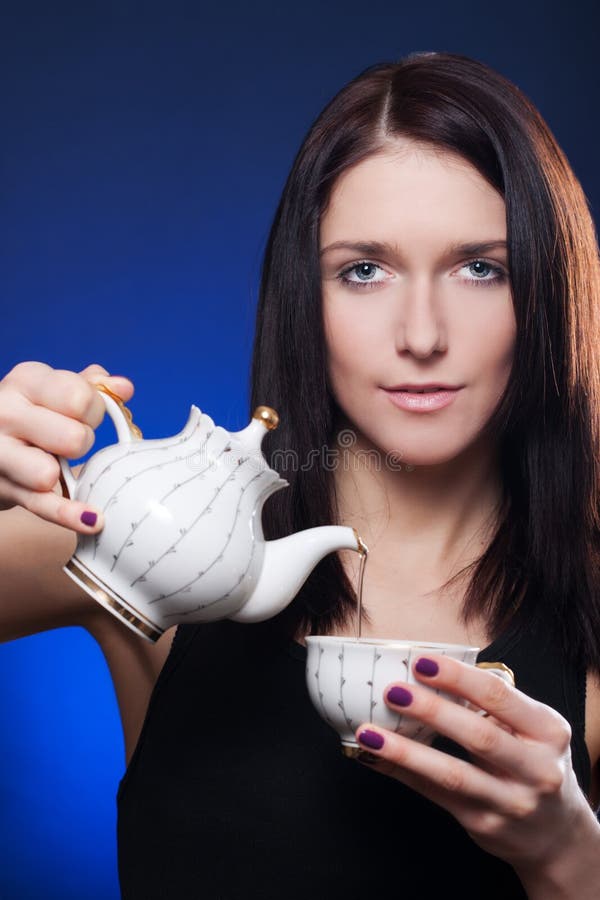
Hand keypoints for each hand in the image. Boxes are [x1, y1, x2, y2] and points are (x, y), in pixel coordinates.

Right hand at [0, 361, 133, 532]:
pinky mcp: (3, 487)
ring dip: (62, 474)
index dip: (94, 412)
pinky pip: (43, 506)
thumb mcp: (55, 391)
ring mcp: (0, 452)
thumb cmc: (32, 414)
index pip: (80, 397)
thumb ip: (91, 386)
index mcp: (26, 381)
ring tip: (54, 464)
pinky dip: (69, 515)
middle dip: (81, 444)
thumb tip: (124, 388)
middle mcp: (7, 412)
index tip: (83, 416)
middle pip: (73, 438)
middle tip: (67, 442)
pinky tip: (92, 519)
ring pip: (48, 473)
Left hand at [354, 654, 599, 882]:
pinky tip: (374, 757)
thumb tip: (430, 672)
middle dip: (432, 711)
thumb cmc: (534, 762)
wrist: (557, 833)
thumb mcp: (533, 730)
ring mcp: (511, 802)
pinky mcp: (484, 825)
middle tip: (392, 691)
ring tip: (370, 732)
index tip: (420, 662)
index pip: (498, 697)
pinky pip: (436, 795)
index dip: (457, 677)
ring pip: (453, 774)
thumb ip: (495, 705)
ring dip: (407, 752)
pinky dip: (402, 774)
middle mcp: (537, 769)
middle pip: (478, 736)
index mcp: (547, 731)